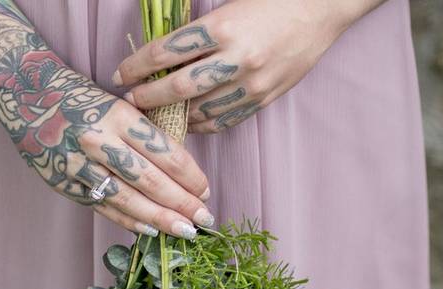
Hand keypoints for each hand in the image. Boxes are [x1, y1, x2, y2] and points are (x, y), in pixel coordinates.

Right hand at [0, 0, 212, 237]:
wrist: (26, 93)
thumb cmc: (82, 98)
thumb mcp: (118, 105)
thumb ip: (145, 135)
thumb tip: (182, 173)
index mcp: (120, 117)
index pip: (167, 154)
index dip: (191, 178)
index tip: (206, 191)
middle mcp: (100, 142)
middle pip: (152, 182)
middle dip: (183, 205)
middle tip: (205, 220)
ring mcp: (80, 166)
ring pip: (129, 201)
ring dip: (160, 220)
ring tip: (184, 231)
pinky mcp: (65, 183)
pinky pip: (104, 207)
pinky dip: (129, 221)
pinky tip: (150, 230)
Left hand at [113, 0, 361, 132]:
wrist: (321, 8)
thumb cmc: (270, 1)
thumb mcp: (230, 5)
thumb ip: (197, 32)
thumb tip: (158, 57)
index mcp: (223, 26)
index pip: (166, 52)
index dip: (137, 66)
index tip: (121, 74)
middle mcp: (238, 58)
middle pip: (178, 87)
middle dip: (147, 97)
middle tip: (131, 100)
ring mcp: (253, 82)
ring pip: (200, 110)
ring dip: (172, 115)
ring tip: (154, 114)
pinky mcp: (265, 98)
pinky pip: (224, 119)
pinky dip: (201, 123)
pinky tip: (187, 121)